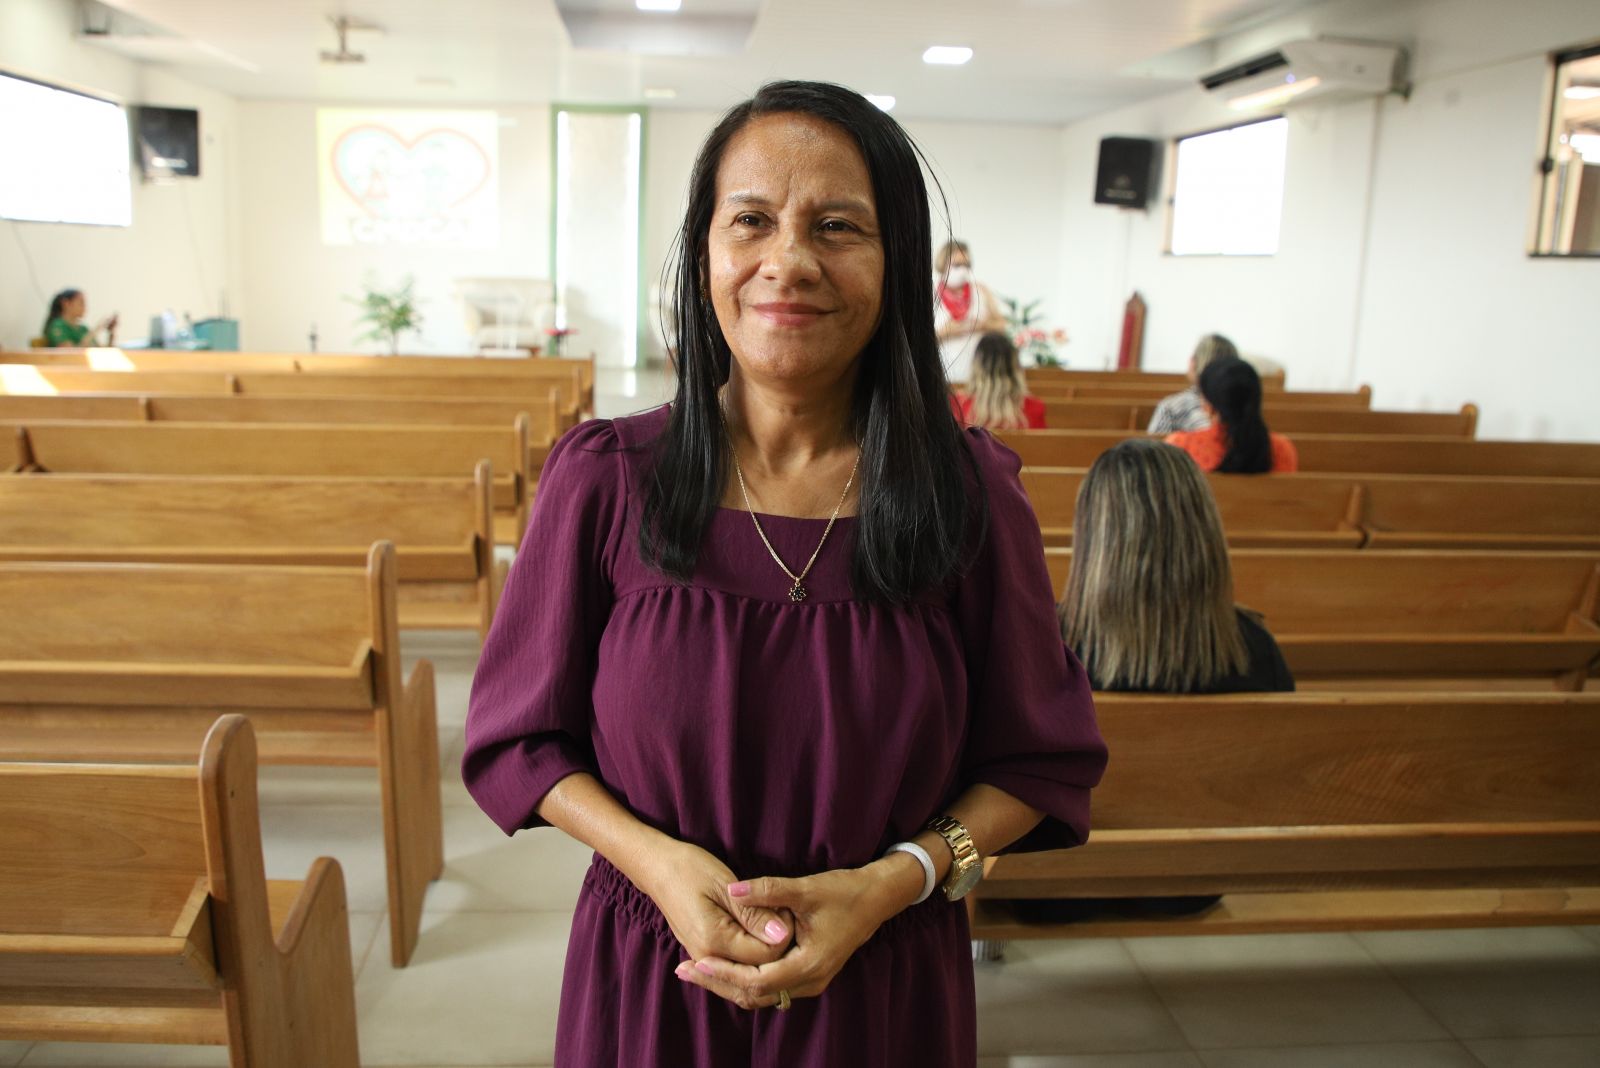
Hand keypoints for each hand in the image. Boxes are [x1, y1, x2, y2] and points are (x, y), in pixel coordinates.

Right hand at [639, 841, 794, 968]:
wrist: (657, 868)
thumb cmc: (690, 869)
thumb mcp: (726, 886)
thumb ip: (754, 915)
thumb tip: (782, 936)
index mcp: (714, 941)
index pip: (766, 955)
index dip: (782, 933)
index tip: (783, 907)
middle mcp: (707, 958)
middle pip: (758, 967)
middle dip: (774, 943)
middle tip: (776, 910)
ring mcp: (703, 959)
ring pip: (747, 968)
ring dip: (762, 947)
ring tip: (764, 916)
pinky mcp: (703, 954)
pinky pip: (735, 963)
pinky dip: (749, 949)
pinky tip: (752, 925)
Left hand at [675, 860, 918, 1010]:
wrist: (877, 897)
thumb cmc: (845, 891)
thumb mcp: (806, 888)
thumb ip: (768, 891)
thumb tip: (731, 889)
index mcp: (809, 965)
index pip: (757, 981)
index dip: (725, 974)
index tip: (698, 963)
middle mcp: (809, 981)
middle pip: (754, 994)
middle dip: (718, 983)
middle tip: (684, 970)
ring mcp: (809, 981)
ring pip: (761, 993)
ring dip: (729, 983)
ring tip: (696, 969)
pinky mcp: (807, 973)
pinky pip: (770, 985)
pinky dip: (744, 978)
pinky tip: (724, 964)